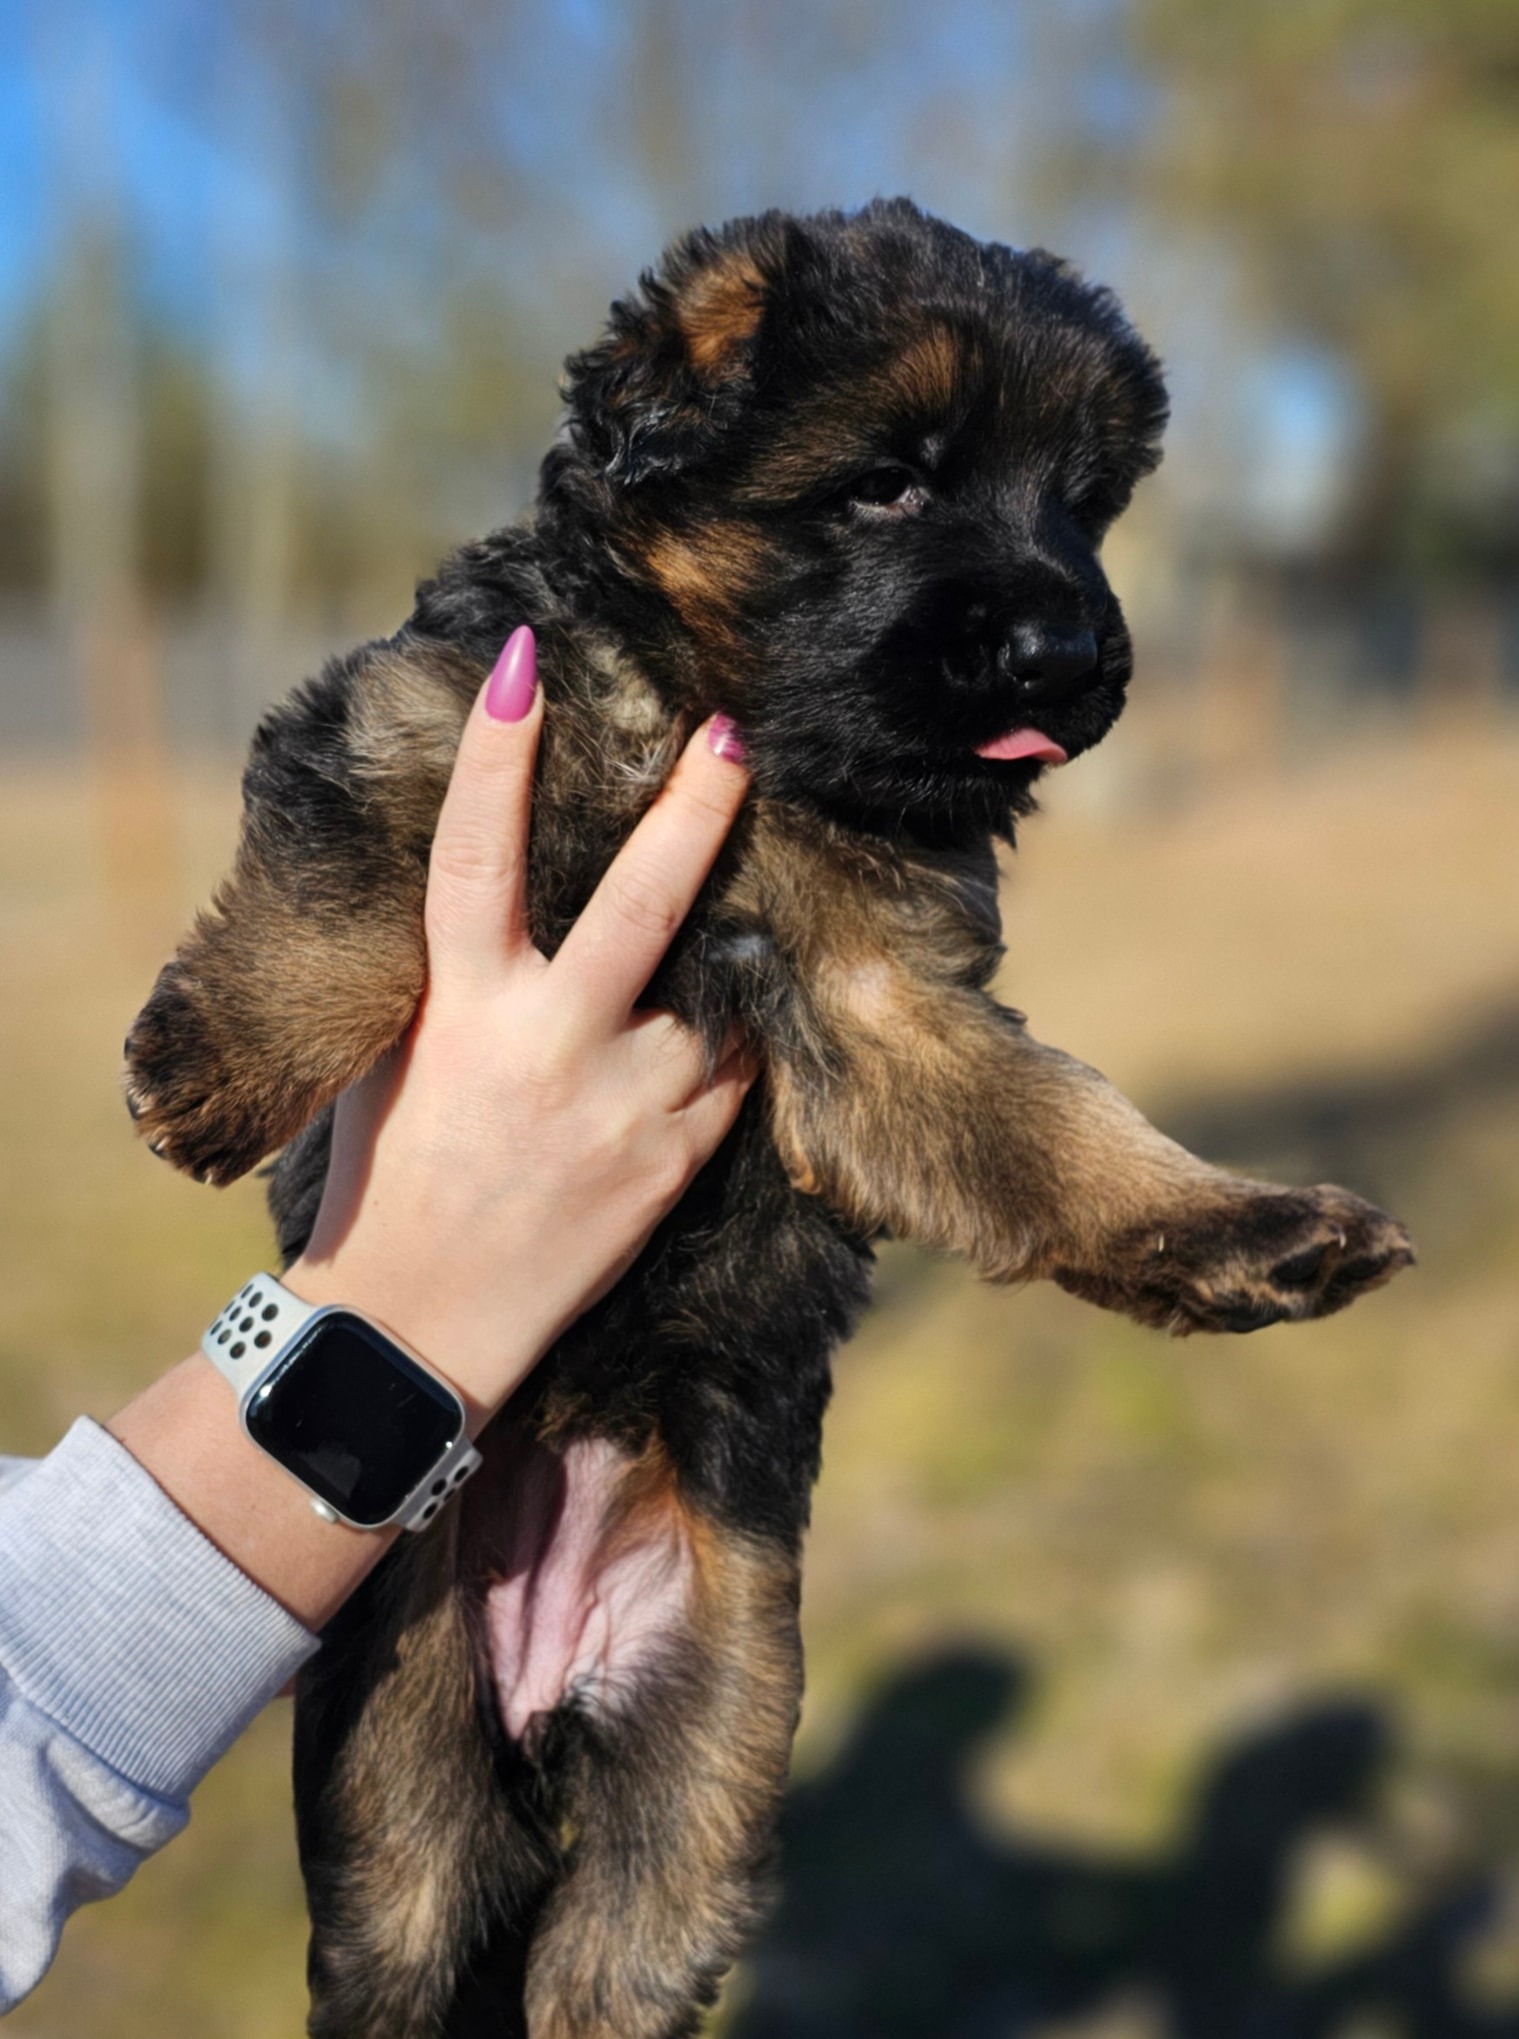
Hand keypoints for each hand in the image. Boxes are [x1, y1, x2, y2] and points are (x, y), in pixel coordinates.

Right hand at [286, 625, 754, 1426]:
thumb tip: (493, 899)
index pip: (477, 852)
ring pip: (713, 991)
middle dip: (696, 808)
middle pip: (645, 902)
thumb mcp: (397, 1058)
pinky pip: (733, 1072)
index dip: (498, 752)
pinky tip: (731, 1019)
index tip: (526, 663)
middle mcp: (553, 1042)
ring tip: (744, 908)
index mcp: (464, 1007)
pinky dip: (735, 1039)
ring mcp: (626, 1103)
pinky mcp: (675, 1162)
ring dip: (725, 950)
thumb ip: (455, 978)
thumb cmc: (389, 1183)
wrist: (415, 1330)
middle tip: (733, 733)